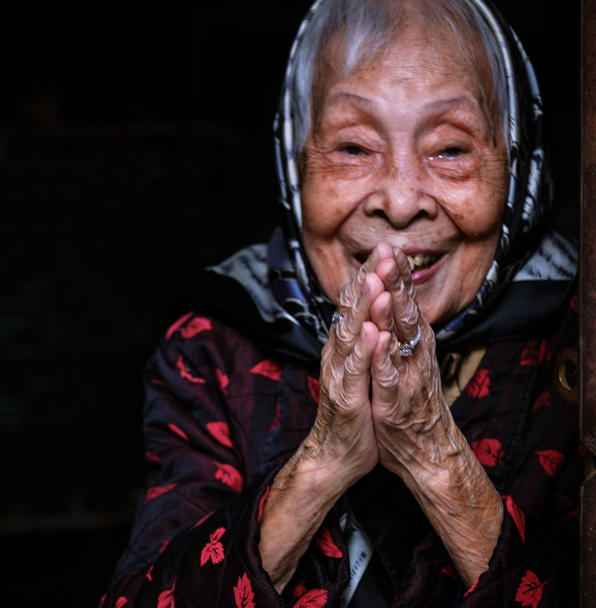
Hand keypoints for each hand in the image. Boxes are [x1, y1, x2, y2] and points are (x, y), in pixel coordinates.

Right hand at [258, 245, 394, 590]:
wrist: (336, 456)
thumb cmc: (353, 412)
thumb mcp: (357, 370)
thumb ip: (358, 341)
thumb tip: (366, 314)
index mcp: (344, 347)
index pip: (354, 305)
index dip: (368, 277)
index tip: (385, 250)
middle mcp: (337, 355)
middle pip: (350, 312)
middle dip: (366, 280)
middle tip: (381, 251)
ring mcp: (339, 376)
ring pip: (349, 336)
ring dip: (362, 308)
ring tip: (374, 280)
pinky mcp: (345, 400)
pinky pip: (355, 372)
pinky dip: (363, 350)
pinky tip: (371, 331)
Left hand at [368, 247, 452, 475]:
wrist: (426, 451)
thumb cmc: (413, 402)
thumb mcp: (408, 361)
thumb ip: (402, 333)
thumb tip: (394, 301)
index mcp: (413, 344)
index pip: (404, 304)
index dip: (396, 277)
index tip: (388, 248)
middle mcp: (414, 355)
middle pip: (405, 313)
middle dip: (395, 283)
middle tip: (389, 252)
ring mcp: (407, 377)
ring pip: (399, 341)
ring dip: (390, 313)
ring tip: (383, 287)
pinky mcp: (397, 402)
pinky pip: (391, 378)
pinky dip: (385, 359)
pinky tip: (381, 342)